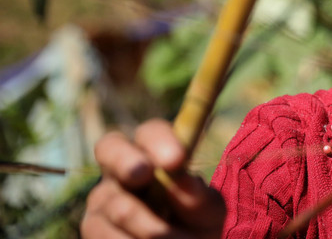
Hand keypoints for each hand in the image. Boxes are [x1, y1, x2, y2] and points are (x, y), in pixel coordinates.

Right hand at [81, 119, 224, 238]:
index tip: (176, 159)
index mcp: (156, 153)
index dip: (159, 141)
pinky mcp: (92, 226)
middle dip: (127, 160)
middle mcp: (123, 168)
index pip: (150, 132)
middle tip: (143, 173)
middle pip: (109, 146)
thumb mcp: (209, 210)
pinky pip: (107, 234)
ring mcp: (102, 197)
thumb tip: (181, 178)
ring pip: (117, 203)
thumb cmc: (198, 223)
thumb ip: (198, 196)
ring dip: (153, 227)